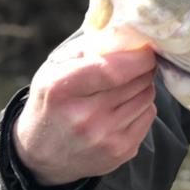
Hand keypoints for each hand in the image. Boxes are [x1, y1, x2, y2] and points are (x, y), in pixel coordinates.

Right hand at [12, 43, 157, 185]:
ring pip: (147, 96)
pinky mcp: (120, 152)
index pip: (113, 69)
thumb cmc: (52, 102)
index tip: (146, 49)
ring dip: (142, 87)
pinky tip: (123, 108)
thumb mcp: (54, 70)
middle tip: (135, 65)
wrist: (41, 156)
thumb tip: (125, 33)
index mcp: (62, 90)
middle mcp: (84, 118)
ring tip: (124, 88)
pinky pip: (149, 115)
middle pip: (137, 81)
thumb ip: (86, 48)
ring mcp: (104, 139)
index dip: (138, 57)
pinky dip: (142, 107)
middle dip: (142, 69)